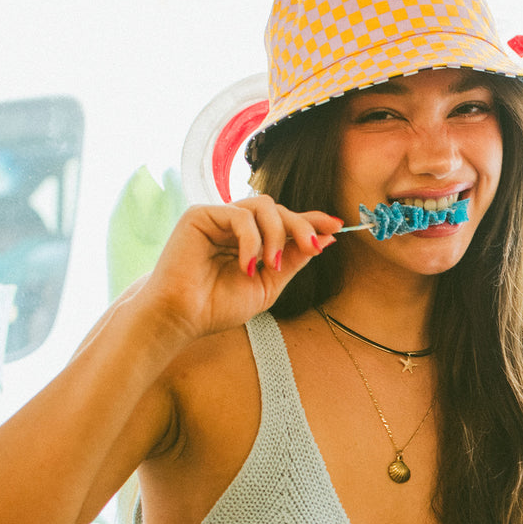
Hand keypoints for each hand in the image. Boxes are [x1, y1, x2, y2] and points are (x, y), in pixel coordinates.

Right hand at [135, 197, 343, 351]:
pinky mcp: (201, 215)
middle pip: (279, 209)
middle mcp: (236, 226)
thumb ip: (294, 261)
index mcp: (252, 241)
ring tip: (271, 265)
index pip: (285, 221)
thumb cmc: (218, 305)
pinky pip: (239, 215)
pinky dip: (251, 239)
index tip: (338, 226)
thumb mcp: (269, 285)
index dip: (311, 220)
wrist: (183, 317)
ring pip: (262, 206)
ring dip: (277, 234)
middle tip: (312, 248)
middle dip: (301, 226)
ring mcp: (219, 218)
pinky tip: (247, 264)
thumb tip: (326, 239)